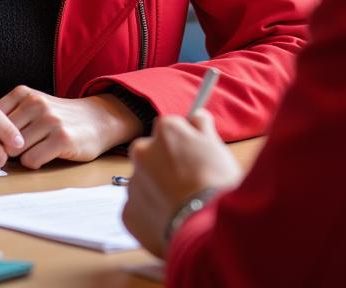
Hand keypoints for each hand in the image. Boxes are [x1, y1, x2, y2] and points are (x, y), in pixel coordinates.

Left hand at [0, 87, 141, 168]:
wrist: (98, 119)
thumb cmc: (58, 117)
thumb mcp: (32, 106)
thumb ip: (8, 116)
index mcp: (23, 93)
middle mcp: (35, 103)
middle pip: (0, 136)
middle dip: (3, 149)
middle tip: (13, 153)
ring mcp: (49, 120)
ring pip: (15, 150)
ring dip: (21, 157)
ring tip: (34, 151)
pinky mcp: (62, 138)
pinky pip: (32, 160)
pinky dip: (34, 163)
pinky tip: (45, 156)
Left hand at [122, 110, 241, 257]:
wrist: (206, 229)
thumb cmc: (217, 185)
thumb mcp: (217, 146)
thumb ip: (202, 125)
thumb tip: (196, 116)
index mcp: (165, 130)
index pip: (171, 128)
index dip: (184, 144)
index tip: (194, 158)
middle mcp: (142, 150)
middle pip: (152, 153)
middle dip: (165, 165)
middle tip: (188, 183)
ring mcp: (133, 183)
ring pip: (145, 182)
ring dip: (158, 190)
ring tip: (183, 206)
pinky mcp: (128, 213)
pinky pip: (139, 209)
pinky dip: (152, 214)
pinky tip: (172, 221)